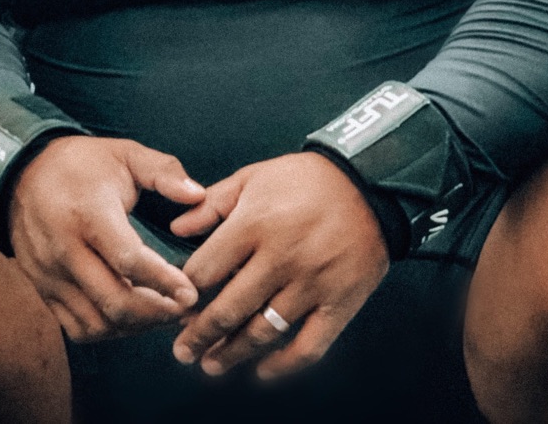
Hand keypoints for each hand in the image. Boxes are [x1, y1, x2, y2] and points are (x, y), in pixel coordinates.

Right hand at [10, 137, 205, 342]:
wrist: (22, 175)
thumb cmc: (81, 164)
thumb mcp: (125, 153)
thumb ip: (164, 171)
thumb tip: (197, 195)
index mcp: (88, 215)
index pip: (128, 260)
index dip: (164, 281)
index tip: (191, 292)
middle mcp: (64, 250)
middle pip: (114, 300)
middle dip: (156, 312)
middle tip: (185, 308)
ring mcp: (50, 275)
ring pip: (98, 322)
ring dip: (136, 326)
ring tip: (164, 313)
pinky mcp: (43, 290)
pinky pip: (78, 327)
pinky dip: (110, 331)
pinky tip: (133, 317)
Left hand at [169, 153, 389, 380]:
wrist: (370, 184)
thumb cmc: (307, 180)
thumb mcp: (254, 177)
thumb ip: (212, 204)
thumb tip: (177, 228)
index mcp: (255, 222)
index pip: (205, 271)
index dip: (184, 293)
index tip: (177, 305)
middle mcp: (282, 257)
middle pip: (228, 310)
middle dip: (199, 336)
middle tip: (183, 350)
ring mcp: (312, 283)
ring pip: (263, 333)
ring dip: (232, 353)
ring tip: (212, 363)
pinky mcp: (340, 301)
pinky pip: (309, 346)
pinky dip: (283, 365)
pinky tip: (263, 370)